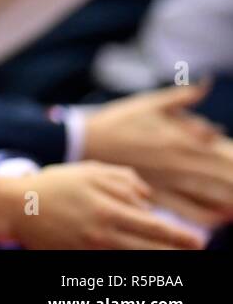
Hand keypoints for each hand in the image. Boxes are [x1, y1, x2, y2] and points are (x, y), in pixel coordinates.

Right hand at [8, 162, 203, 249]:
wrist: (17, 206)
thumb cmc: (55, 185)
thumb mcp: (90, 171)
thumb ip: (124, 180)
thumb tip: (148, 199)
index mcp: (109, 209)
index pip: (156, 228)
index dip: (180, 236)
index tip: (197, 241)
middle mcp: (104, 234)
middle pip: (151, 250)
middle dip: (175, 251)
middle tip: (193, 250)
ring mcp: (92, 249)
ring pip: (135, 258)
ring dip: (154, 256)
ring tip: (165, 253)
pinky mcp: (80, 258)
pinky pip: (112, 262)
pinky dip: (127, 257)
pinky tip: (133, 251)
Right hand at [84, 86, 232, 219]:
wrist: (84, 142)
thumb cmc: (118, 120)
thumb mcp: (149, 103)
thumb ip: (181, 97)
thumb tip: (207, 84)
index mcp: (181, 138)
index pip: (224, 152)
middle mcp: (179, 164)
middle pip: (223, 177)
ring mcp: (169, 183)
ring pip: (211, 198)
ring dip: (228, 202)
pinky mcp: (158, 197)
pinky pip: (189, 213)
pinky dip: (208, 218)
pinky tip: (218, 220)